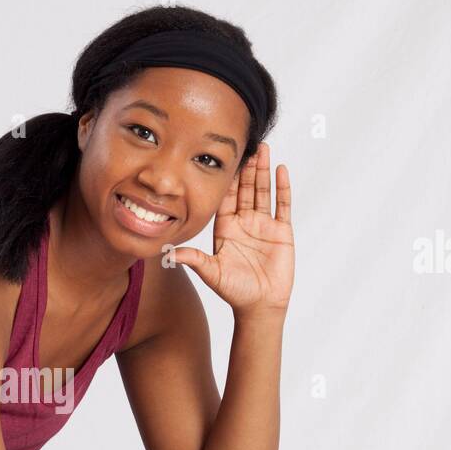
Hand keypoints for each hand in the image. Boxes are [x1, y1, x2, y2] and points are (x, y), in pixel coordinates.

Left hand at [170, 142, 294, 315]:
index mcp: (225, 228)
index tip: (223, 157)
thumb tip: (168, 253)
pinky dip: (282, 187)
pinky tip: (281, 169)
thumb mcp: (210, 272)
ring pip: (263, 191)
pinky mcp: (281, 231)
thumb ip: (192, 259)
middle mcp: (244, 222)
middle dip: (245, 167)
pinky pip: (282, 205)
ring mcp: (263, 225)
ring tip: (263, 148)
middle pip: (245, 188)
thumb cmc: (234, 291)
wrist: (260, 306)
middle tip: (246, 144)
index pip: (225, 197)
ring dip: (263, 170)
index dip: (226, 178)